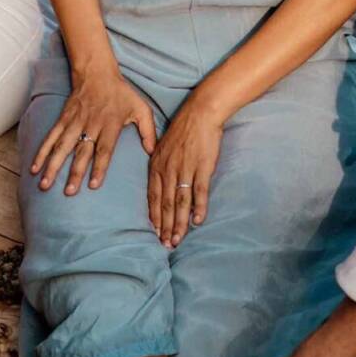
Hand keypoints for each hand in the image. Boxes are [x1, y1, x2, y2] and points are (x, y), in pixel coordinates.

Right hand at [30, 68, 156, 195]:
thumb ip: (148, 131)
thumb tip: (152, 152)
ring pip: (62, 147)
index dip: (99, 167)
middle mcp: (91, 125)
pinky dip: (42, 152)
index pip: (104, 150)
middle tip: (69, 192)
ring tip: (45, 184)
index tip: (93, 185)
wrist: (96, 72)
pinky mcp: (63, 119)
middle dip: (74, 173)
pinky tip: (34, 167)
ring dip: (53, 166)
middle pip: (81, 152)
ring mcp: (74, 122)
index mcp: (110, 125)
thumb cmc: (121, 93)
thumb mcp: (141, 108)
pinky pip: (51, 138)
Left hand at [148, 99, 223, 246]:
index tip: (156, 231)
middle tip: (166, 243)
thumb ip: (161, 165)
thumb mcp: (163, 145)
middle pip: (166, 203)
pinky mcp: (201, 168)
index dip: (155, 215)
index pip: (153, 196)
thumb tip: (160, 182)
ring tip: (178, 239)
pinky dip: (199, 207)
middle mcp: (168, 169)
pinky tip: (198, 221)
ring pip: (180, 202)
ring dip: (179, 223)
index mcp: (157, 165)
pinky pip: (199, 191)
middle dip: (166, 226)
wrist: (201, 113)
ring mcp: (184, 169)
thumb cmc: (184, 129)